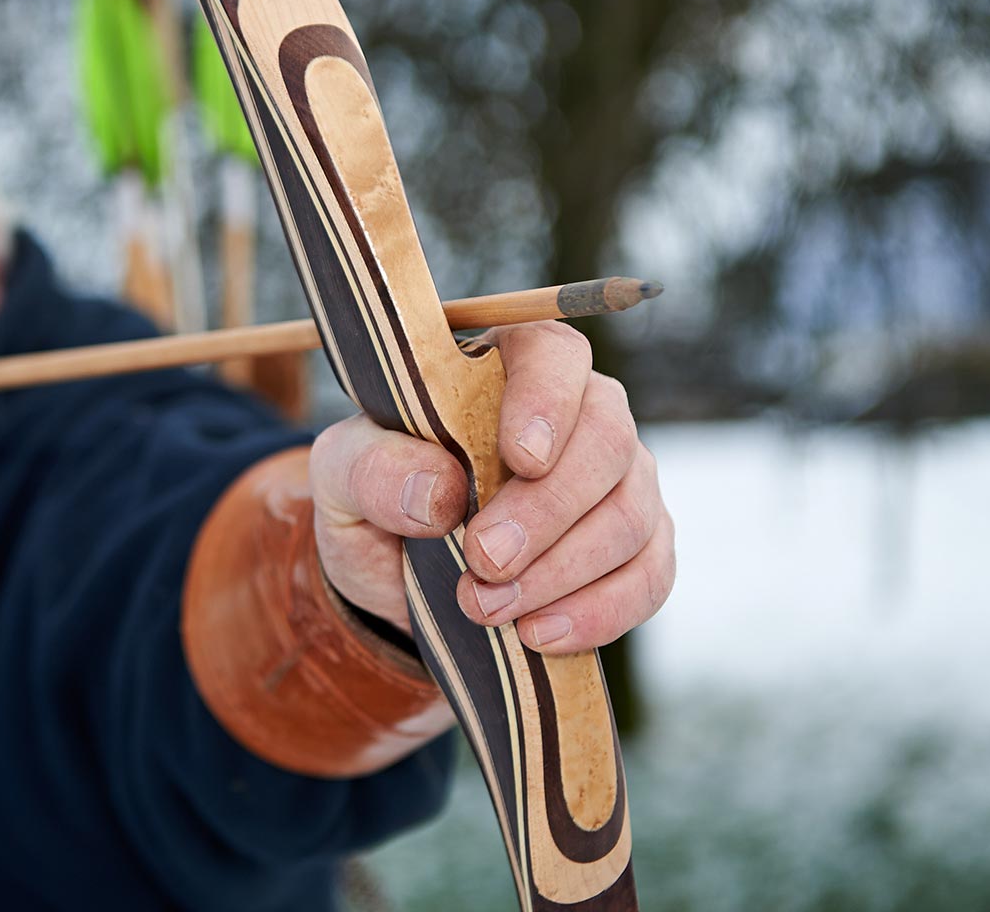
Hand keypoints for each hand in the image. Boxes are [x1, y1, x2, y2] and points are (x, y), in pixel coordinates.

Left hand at [308, 321, 674, 652]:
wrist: (398, 573)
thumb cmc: (377, 496)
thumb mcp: (340, 477)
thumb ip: (372, 468)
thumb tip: (437, 491)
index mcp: (506, 367)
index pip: (554, 356)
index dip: (548, 402)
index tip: (522, 458)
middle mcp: (581, 413)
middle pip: (607, 441)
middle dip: (548, 511)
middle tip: (485, 561)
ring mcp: (620, 481)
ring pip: (630, 515)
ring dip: (562, 572)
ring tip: (487, 607)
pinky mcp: (637, 549)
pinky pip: (648, 577)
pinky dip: (599, 612)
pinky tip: (538, 634)